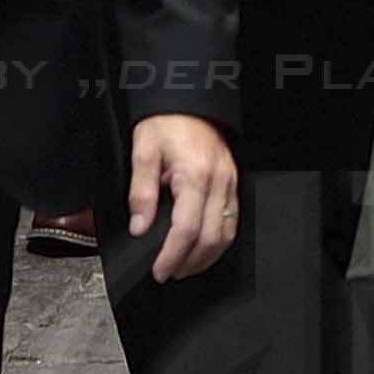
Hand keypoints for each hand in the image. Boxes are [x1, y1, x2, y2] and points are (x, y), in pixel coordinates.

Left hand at [126, 115, 239, 281]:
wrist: (189, 99)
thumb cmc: (166, 122)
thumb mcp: (143, 151)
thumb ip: (141, 192)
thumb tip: (140, 227)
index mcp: (195, 175)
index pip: (187, 229)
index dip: (172, 256)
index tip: (159, 271)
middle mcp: (218, 181)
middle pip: (211, 237)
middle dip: (189, 262)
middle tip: (168, 273)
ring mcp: (230, 182)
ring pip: (227, 232)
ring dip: (206, 256)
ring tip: (184, 266)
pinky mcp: (233, 181)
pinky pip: (232, 219)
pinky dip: (219, 240)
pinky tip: (203, 247)